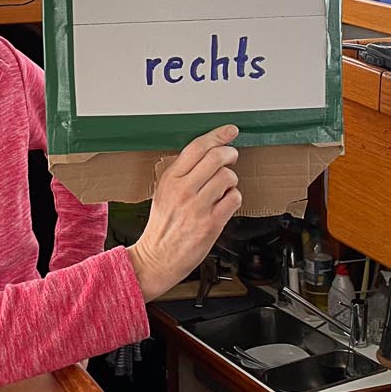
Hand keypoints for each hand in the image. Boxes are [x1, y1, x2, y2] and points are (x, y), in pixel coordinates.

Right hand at [128, 124, 241, 299]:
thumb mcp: (163, 193)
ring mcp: (197, 207)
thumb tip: (210, 153)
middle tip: (231, 158)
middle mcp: (183, 190)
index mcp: (169, 180)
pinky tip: (225, 204)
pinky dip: (234, 198)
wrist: (156, 260)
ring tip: (223, 189)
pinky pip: (234, 198)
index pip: (197, 147)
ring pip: (228, 176)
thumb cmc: (162, 227)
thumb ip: (183, 174)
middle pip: (217, 157)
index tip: (230, 131)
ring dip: (231, 180)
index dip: (218, 135)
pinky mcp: (211, 223)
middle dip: (230, 154)